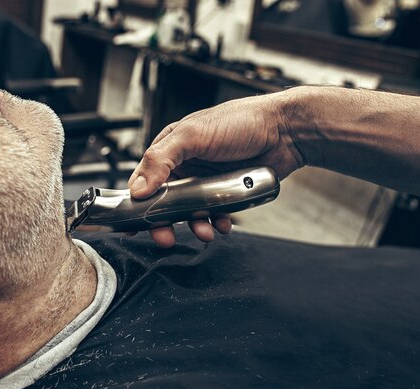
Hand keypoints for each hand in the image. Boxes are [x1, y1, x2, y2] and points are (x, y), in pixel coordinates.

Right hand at [128, 91, 303, 246]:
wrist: (286, 131)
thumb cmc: (241, 121)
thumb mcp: (193, 135)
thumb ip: (161, 159)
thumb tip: (138, 188)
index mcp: (172, 148)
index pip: (144, 179)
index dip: (137, 202)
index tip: (133, 223)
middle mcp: (186, 165)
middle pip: (165, 202)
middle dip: (164, 222)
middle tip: (166, 236)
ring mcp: (206, 180)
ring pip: (190, 211)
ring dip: (194, 224)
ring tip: (204, 230)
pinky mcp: (226, 191)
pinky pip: (215, 214)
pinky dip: (216, 222)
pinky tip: (222, 224)